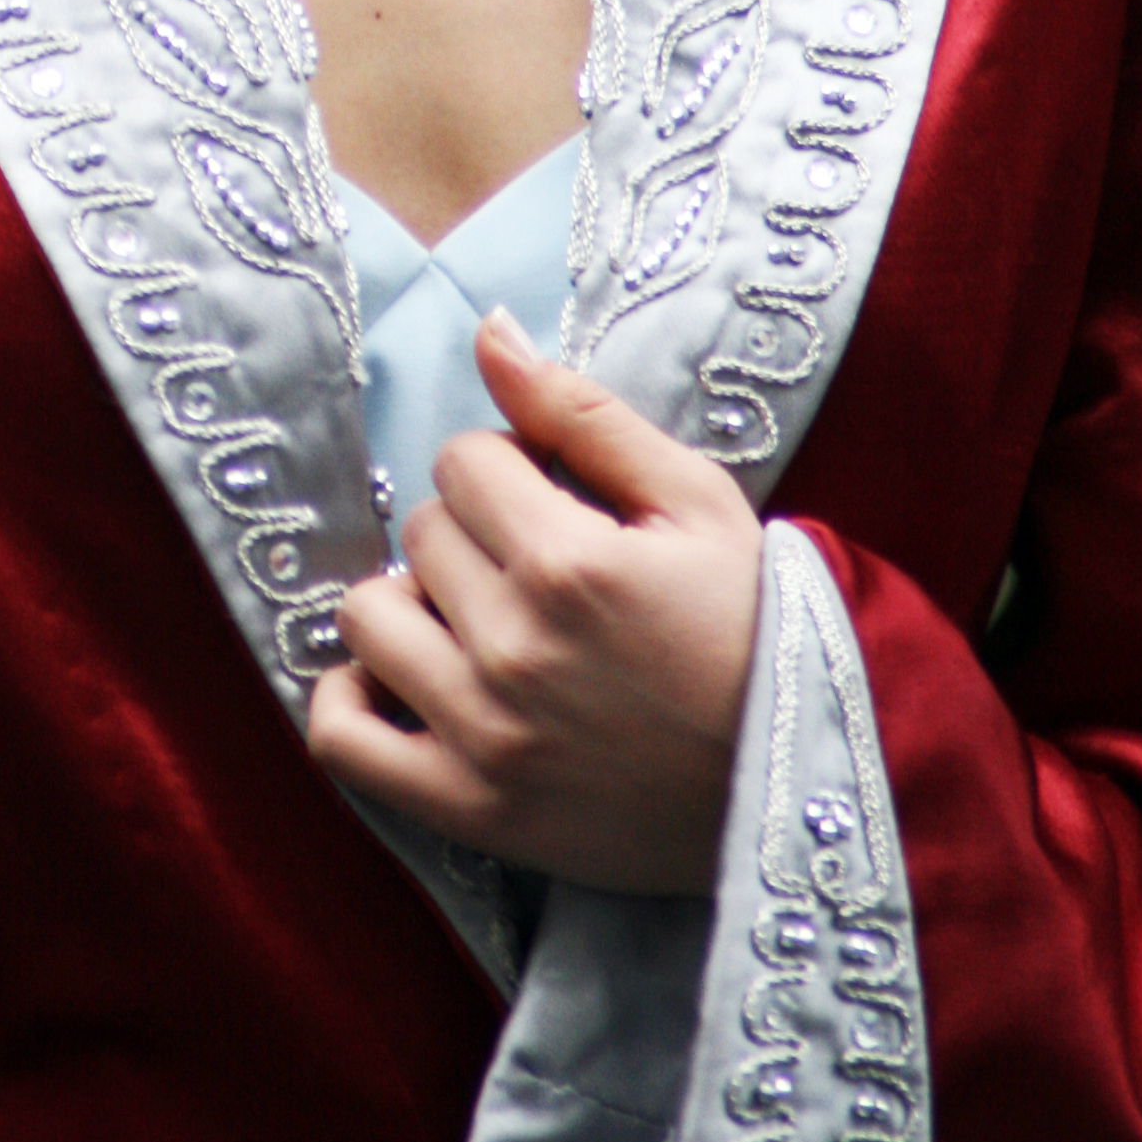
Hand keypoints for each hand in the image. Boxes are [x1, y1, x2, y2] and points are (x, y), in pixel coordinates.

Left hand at [306, 308, 763, 892]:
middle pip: (419, 533)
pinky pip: (342, 742)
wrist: (799, 774)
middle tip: (534, 568)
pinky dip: (350, 702)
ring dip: (411, 605)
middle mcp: (513, 649)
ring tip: (475, 621)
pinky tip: (400, 677)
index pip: (461, 460)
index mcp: (567, 562)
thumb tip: (487, 331)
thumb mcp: (694, 499)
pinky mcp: (469, 810)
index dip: (507, 469)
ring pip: (366, 617)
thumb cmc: (754, 626)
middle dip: (471, 533)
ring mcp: (483, 737)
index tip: (553, 504)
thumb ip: (580, 411)